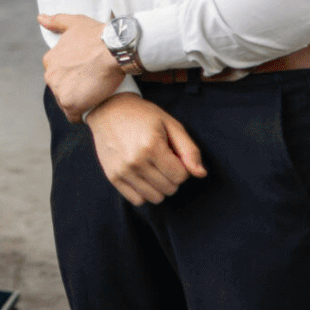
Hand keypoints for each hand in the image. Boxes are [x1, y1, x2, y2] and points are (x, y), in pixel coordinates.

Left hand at [39, 13, 125, 120]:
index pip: (58, 74)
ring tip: (94, 96)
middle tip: (92, 85)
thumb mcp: (74, 23)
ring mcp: (59, 91)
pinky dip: (81, 114)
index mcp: (50, 60)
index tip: (85, 74)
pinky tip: (92, 107)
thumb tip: (40, 19)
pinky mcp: (70, 104)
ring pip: (66, 102)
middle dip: (74, 89)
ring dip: (78, 102)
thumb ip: (56, 22)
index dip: (72, 75)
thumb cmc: (97, 35)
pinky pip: (73, 116)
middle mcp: (50, 76)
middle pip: (61, 89)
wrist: (114, 49)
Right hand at [84, 92, 206, 205]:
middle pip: (170, 189)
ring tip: (152, 168)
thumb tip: (201, 174)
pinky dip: (144, 192)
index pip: (181, 176)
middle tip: (162, 159)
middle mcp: (135, 162)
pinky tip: (141, 176)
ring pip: (155, 198)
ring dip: (159, 186)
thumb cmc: (143, 115)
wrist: (108, 108)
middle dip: (171, 176)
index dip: (182, 166)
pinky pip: (138, 200)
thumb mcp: (170, 124)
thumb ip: (189, 150)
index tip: (172, 153)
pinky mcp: (113, 177)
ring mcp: (122, 171)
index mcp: (152, 146)